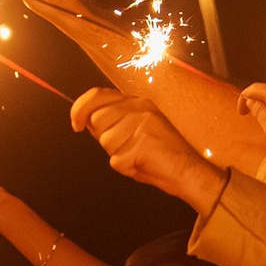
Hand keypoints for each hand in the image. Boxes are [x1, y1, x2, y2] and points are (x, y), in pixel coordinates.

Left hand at [70, 86, 219, 209]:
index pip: (97, 95)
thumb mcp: (134, 130)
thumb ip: (112, 122)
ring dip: (117, 155)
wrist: (188, 171)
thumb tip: (85, 119)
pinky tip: (142, 164)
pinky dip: (126, 167)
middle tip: (126, 148)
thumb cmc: (159, 155)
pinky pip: (117, 160)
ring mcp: (143, 123)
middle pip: (98, 120)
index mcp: (137, 102)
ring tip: (137, 155)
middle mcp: (140, 107)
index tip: (76, 124)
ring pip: (106, 141)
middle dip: (105, 139)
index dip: (80, 109)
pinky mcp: (144, 142)